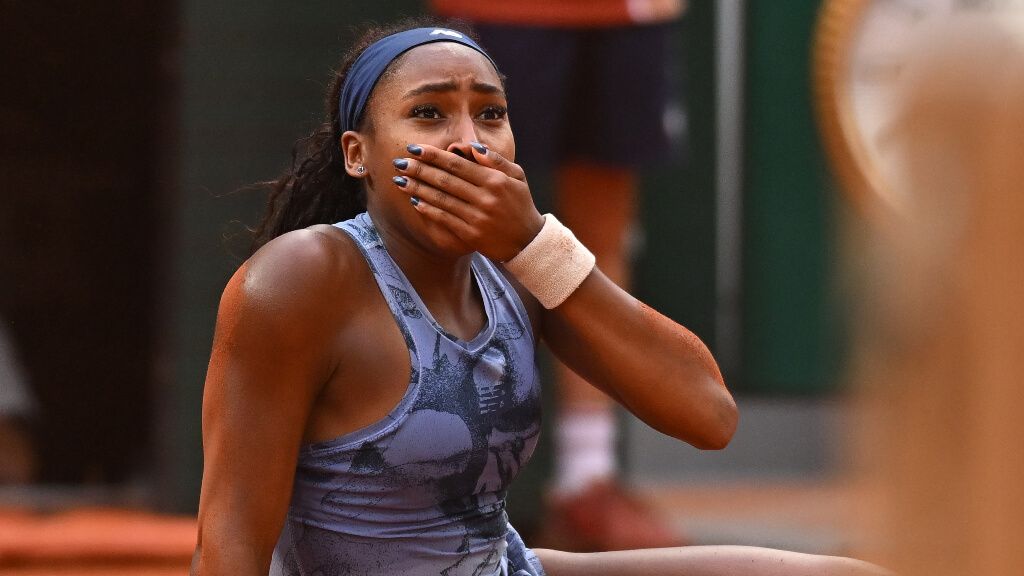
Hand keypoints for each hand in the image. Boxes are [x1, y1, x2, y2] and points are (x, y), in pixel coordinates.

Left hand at [392, 142, 543, 260]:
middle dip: (419, 169)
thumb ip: (495, 160)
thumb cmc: (521, 204)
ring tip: (399, 179)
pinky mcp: (471, 235)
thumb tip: (471, 146)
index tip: (414, 149)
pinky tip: (414, 201)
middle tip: (399, 162)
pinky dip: (428, 209)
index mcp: (495, 180)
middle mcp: (485, 197)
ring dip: (417, 188)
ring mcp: (477, 217)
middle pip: (445, 180)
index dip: (433, 155)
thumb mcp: (517, 176)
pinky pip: (445, 219)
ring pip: (441, 199)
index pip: (457, 163)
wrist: (528, 241)